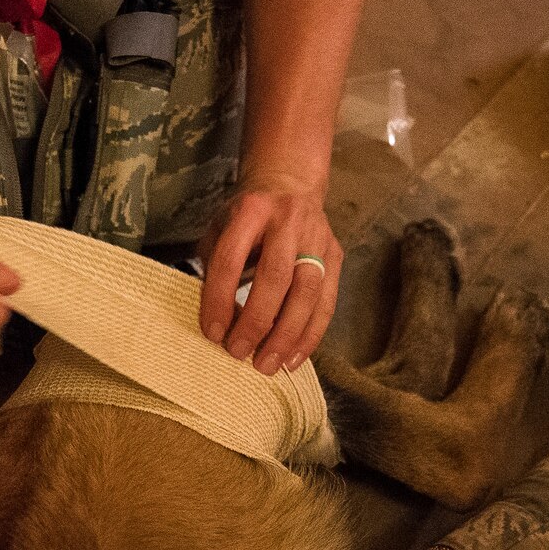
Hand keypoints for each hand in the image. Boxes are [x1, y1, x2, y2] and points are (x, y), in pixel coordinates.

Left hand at [198, 172, 340, 373]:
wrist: (291, 184)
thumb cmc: (247, 216)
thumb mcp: (221, 227)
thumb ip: (214, 267)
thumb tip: (215, 322)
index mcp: (250, 210)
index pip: (232, 258)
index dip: (220, 298)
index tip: (212, 332)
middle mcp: (287, 222)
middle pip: (275, 276)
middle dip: (257, 321)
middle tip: (238, 353)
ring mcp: (317, 238)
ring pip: (307, 292)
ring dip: (287, 334)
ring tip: (268, 365)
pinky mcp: (335, 255)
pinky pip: (327, 302)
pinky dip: (310, 335)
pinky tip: (293, 358)